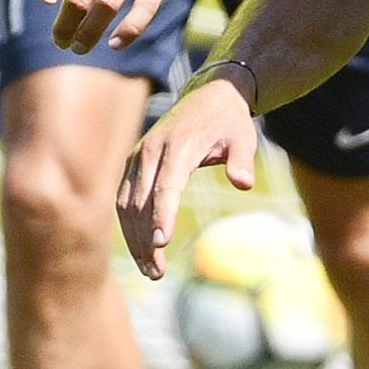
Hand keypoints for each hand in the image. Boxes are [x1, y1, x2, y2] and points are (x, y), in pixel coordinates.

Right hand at [117, 73, 259, 278]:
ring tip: (150, 269)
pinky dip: (129, 225)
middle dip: (145, 240)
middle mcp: (150, 151)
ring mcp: (138, 157)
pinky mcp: (133, 164)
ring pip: (127, 204)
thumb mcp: (244, 137)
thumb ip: (242, 160)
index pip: (166, 187)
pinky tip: (141, 249)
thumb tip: (244, 183)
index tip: (161, 244)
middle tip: (156, 273)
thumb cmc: (229, 122)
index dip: (162, 216)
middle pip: (141, 202)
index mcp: (177, 146)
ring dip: (134, 239)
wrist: (209, 95)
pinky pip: (124, 198)